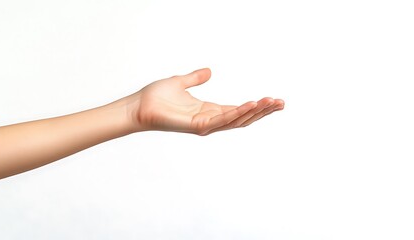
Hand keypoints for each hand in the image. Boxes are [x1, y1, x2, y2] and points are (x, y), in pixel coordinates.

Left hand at [127, 68, 283, 134]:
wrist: (138, 106)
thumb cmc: (156, 97)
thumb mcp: (181, 83)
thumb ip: (195, 78)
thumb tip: (209, 71)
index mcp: (209, 111)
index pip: (239, 110)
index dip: (256, 106)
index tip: (274, 99)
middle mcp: (210, 120)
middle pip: (243, 118)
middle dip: (263, 111)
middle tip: (281, 103)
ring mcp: (205, 125)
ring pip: (236, 120)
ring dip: (255, 112)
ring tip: (272, 102)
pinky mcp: (197, 125)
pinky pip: (221, 120)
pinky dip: (236, 113)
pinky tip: (250, 104)